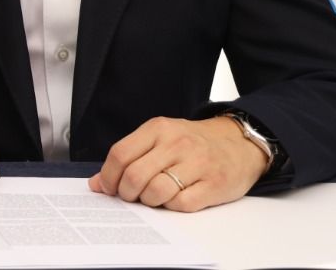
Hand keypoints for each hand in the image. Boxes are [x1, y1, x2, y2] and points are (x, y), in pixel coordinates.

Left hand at [88, 116, 267, 211]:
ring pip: (156, 191)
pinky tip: (174, 199)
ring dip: (148, 201)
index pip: (120, 154)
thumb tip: (97, 183)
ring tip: (152, 197)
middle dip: (126, 193)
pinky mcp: (214, 184)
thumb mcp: (159, 138)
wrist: (238, 143)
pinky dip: (171, 207)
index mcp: (158, 129)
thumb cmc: (192, 143)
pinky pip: (181, 204)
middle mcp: (176, 144)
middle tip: (130, 196)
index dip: (108, 176)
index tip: (108, 188)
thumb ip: (129, 156)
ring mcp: (197, 164)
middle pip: (135, 175)